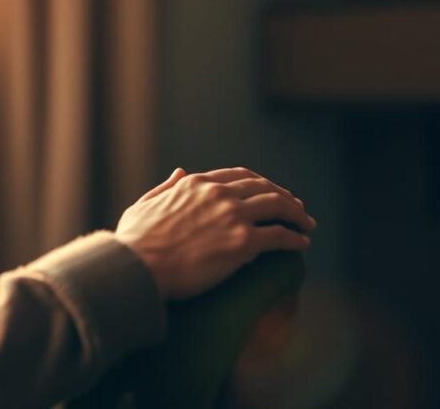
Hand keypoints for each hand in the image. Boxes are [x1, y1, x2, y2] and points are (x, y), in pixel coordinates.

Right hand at [115, 167, 315, 299]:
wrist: (137, 268)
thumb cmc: (134, 243)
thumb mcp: (144, 205)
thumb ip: (165, 187)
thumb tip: (178, 172)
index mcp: (195, 184)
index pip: (238, 176)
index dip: (258, 184)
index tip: (268, 192)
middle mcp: (218, 193)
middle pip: (263, 187)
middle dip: (283, 196)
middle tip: (295, 208)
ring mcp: (233, 216)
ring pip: (278, 205)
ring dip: (296, 214)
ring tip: (306, 224)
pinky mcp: (243, 243)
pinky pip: (280, 236)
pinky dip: (295, 238)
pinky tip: (303, 244)